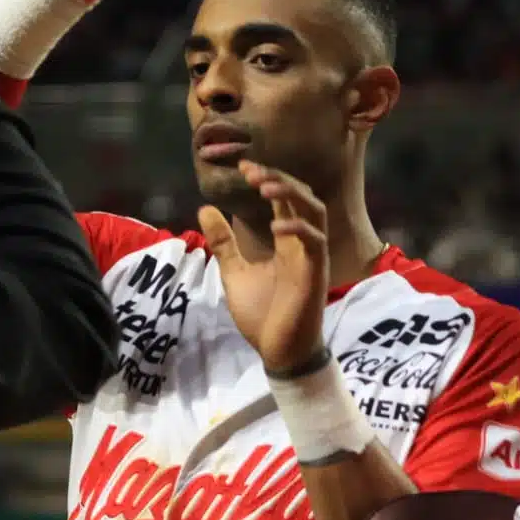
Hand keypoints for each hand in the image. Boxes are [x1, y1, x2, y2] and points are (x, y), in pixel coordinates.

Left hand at [197, 162, 327, 374]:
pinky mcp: (315, 272)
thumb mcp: (234, 272)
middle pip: (302, 196)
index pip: (283, 199)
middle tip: (251, 171)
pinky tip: (275, 226)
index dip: (267, 177)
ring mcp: (311, 256)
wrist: (278, 352)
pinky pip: (314, 241)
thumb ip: (224, 242)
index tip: (243, 167)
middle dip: (279, 179)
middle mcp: (302, 243)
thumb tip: (204, 208)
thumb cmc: (262, 315)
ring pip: (314, 211)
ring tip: (265, 187)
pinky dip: (297, 228)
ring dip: (291, 194)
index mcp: (286, 242)